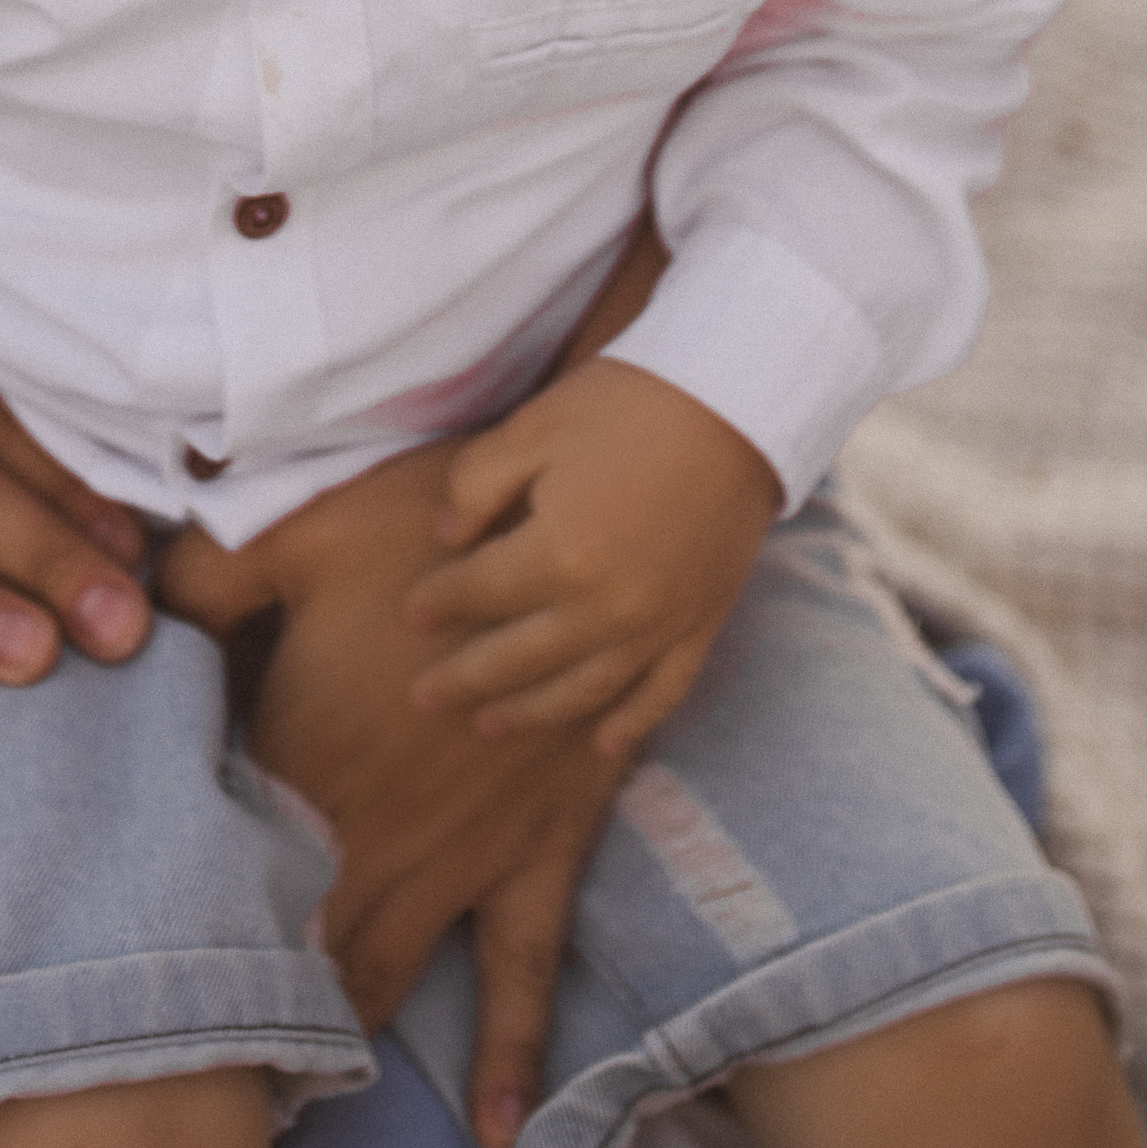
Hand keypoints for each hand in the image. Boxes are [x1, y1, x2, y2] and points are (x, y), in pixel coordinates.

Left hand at [163, 447, 612, 1147]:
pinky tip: (498, 1132)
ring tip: (291, 1101)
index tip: (128, 985)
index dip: (174, 923)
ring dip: (339, 1039)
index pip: (222, 861)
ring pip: (387, 974)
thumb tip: (120, 615)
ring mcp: (464, 855)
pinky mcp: (539, 851)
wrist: (573, 524)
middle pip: (299, 945)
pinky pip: (523, 969)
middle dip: (250, 1013)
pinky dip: (509, 1054)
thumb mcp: (287, 522)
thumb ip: (196, 578)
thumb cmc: (422, 516)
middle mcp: (378, 830)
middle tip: (204, 1072)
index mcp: (305, 757)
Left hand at [405, 360, 778, 757]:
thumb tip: (446, 536)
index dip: (441, 600)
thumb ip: (477, 482)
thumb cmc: (627, 404)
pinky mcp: (701, 625)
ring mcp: (658, 625)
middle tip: (423, 697)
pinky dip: (632, 724)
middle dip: (465, 678)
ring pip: (582, 691)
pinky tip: (602, 746)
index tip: (409, 611)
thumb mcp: (534, 425)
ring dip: (531, 713)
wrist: (737, 401)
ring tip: (488, 725)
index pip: (482, 591)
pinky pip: (661, 693)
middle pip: (520, 657)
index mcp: (559, 553)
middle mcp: (606, 608)